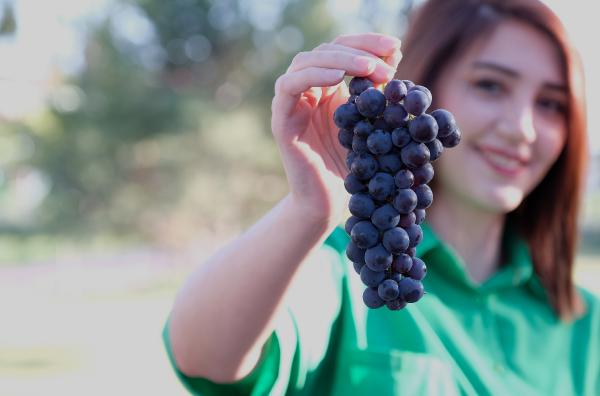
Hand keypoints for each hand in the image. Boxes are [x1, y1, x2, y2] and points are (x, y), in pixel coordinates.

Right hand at [271, 33, 401, 223]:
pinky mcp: (281, 120)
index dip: (367, 42)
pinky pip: (288, 87)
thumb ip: (379, 90)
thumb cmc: (353, 163)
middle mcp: (307, 89)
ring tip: (368, 68)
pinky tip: (338, 79)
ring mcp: (291, 103)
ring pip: (305, 62)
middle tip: (386, 64)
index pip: (343, 49)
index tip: (395, 45)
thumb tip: (395, 52)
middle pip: (325, 49)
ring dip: (338, 60)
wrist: (331, 200)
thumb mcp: (373, 121)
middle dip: (358, 50)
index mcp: (327, 86)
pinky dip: (312, 76)